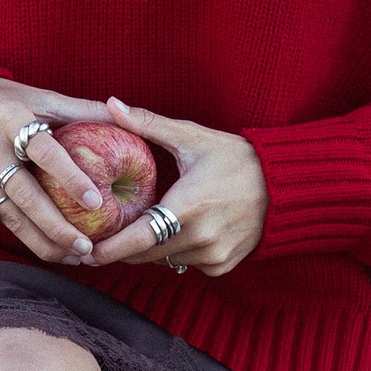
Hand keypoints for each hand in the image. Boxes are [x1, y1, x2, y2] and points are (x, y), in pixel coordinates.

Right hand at [0, 76, 111, 266]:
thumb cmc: (4, 101)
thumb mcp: (40, 96)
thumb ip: (81, 111)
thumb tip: (126, 115)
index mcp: (10, 118)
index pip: (45, 152)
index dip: (70, 177)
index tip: (96, 202)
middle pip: (25, 196)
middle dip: (57, 227)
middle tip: (87, 248)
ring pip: (10, 215)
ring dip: (42, 241)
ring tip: (72, 257)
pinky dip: (21, 232)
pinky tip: (45, 245)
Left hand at [87, 94, 268, 278]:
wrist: (285, 185)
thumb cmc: (237, 158)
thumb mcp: (192, 137)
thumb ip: (148, 124)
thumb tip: (111, 104)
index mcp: (188, 207)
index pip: (137, 239)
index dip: (108, 250)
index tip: (85, 252)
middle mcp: (200, 238)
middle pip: (144, 254)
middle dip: (122, 247)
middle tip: (100, 237)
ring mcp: (213, 255)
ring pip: (164, 260)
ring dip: (150, 248)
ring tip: (138, 228)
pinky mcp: (222, 265)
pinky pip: (186, 264)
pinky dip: (176, 251)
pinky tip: (179, 230)